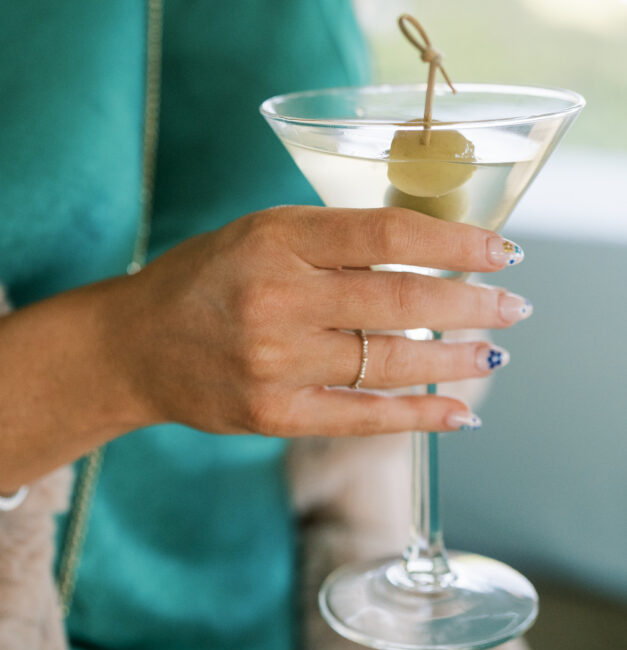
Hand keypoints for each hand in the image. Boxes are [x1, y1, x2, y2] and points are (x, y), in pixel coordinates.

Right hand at [113, 206, 527, 435]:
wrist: (134, 343)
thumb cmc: (207, 276)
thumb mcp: (263, 232)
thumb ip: (334, 239)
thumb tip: (429, 250)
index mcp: (278, 238)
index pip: (386, 233)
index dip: (454, 241)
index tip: (500, 248)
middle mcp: (277, 297)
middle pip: (399, 301)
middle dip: (470, 303)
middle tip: (514, 305)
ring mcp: (274, 361)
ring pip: (388, 363)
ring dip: (454, 361)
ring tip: (493, 354)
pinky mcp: (272, 413)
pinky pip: (361, 417)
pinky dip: (417, 416)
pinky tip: (458, 413)